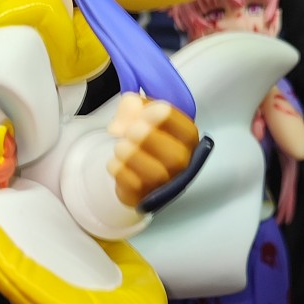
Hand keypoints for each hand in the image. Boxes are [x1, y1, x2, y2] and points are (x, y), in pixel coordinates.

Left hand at [105, 92, 198, 207]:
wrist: (136, 167)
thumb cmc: (146, 135)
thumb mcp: (142, 113)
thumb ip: (134, 105)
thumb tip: (127, 112)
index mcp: (188, 138)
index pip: (185, 130)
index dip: (161, 117)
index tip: (142, 112)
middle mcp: (184, 164)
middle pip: (174, 157)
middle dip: (149, 140)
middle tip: (130, 131)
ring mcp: (166, 184)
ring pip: (155, 174)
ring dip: (133, 156)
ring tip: (120, 147)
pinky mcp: (145, 197)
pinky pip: (134, 187)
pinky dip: (120, 172)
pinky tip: (115, 162)